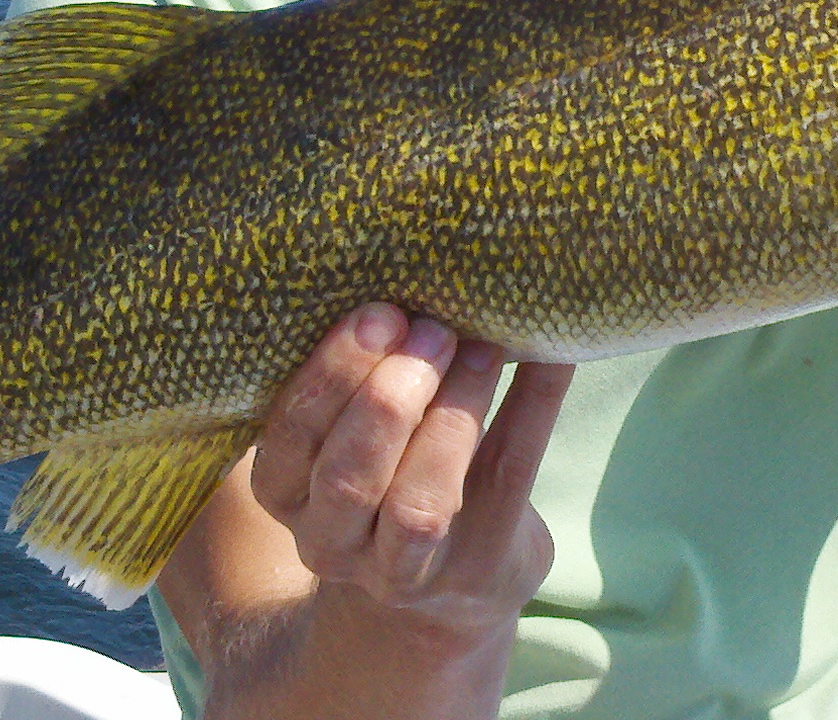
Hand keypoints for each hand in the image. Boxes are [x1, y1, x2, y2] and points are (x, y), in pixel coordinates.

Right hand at [245, 303, 572, 638]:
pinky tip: (552, 354)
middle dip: (387, 397)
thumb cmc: (387, 472)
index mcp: (286, 491)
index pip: (287, 440)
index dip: (331, 375)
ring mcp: (404, 571)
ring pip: (420, 504)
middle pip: (347, 477)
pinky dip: (531, 407)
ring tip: (483, 345)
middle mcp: (329, 541)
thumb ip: (355, 375)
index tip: (377, 312)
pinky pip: (508, 481)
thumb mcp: (348, 434)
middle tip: (431, 327)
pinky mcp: (480, 567)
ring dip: (453, 415)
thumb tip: (405, 254)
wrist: (448, 584)